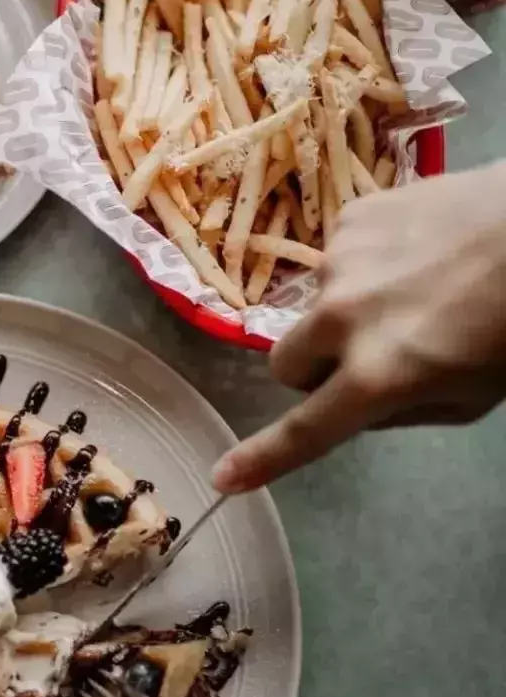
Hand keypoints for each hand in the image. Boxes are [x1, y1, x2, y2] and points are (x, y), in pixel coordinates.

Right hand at [212, 162, 505, 494]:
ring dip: (349, 313)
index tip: (223, 478)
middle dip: (315, 371)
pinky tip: (416, 253)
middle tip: (369, 358)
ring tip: (417, 290)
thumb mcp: (473, 396)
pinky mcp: (349, 219)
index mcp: (379, 375)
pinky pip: (338, 262)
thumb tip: (354, 404)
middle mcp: (342, 318)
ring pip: (316, 310)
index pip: (304, 430)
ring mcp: (339, 262)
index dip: (262, 459)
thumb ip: (401, 410)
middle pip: (286, 365)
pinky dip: (366, 268)